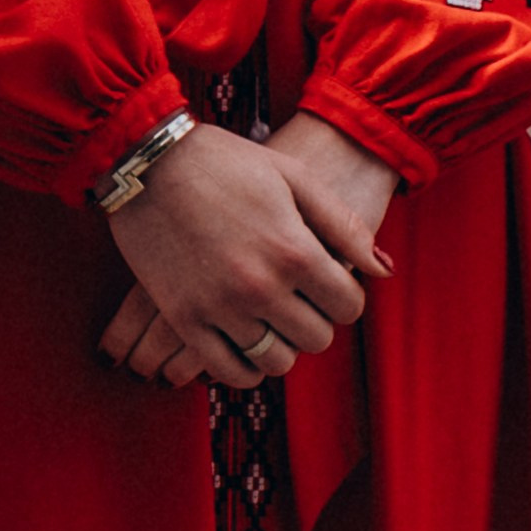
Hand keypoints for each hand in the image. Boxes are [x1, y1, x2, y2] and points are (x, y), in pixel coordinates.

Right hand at [98, 120, 386, 389]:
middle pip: (317, 338)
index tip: (326, 284)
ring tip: (271, 319)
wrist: (147, 160)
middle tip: (298, 299)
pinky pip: (229, 371)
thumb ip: (343, 224)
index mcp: (294, 250)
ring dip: (282, 345)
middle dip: (315, 320)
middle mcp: (262, 286)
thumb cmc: (224, 161)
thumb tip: (383, 271)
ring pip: (277, 362)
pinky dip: (245, 368)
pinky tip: (244, 343)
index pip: (348, 306)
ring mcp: (221, 307)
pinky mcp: (185, 318)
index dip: (344, 296)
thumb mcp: (292, 176)